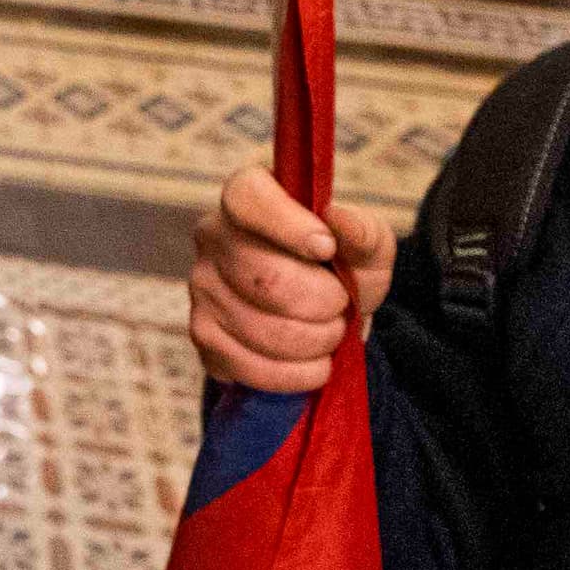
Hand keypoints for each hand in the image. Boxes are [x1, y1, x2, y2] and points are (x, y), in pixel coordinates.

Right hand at [187, 166, 392, 392]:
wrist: (326, 313)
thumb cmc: (342, 266)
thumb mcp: (368, 245)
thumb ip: (363, 231)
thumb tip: (338, 222)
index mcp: (247, 195)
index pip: (247, 199)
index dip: (288, 226)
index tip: (327, 248)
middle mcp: (212, 236)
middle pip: (265, 278)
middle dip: (323, 303)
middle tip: (342, 306)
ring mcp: (202, 288)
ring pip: (261, 329)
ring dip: (315, 342)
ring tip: (331, 333)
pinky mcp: (203, 336)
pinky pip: (248, 366)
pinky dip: (295, 374)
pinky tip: (312, 362)